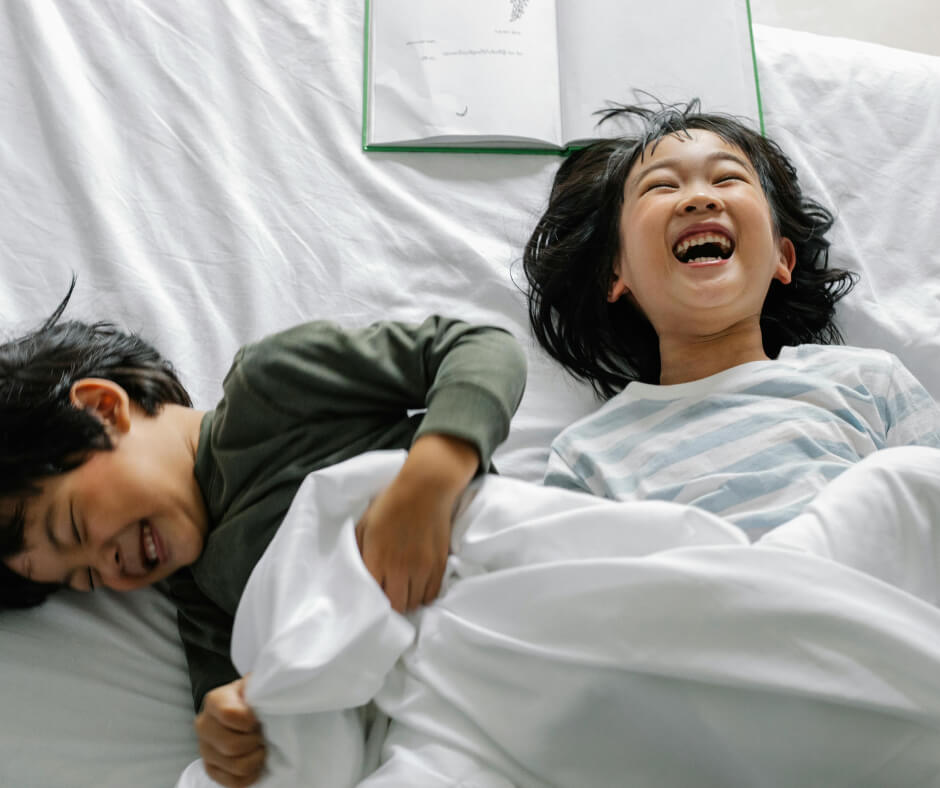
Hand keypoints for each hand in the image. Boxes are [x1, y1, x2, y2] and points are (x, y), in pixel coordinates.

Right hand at [194, 676, 264, 787]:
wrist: (243, 709)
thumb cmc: (252, 696)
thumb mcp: (256, 683)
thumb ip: (260, 685)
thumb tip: (271, 691)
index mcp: (214, 701)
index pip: (230, 714)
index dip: (250, 721)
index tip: (259, 719)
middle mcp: (204, 725)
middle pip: (231, 746)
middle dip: (255, 741)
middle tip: (264, 734)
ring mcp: (205, 749)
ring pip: (235, 766)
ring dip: (256, 759)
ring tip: (262, 747)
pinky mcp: (211, 768)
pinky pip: (233, 782)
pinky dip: (250, 776)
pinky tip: (256, 763)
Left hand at [355, 434, 478, 612]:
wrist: (425, 488)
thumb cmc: (390, 504)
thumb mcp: (364, 524)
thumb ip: (356, 551)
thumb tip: (352, 572)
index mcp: (377, 558)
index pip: (373, 596)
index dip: (372, 599)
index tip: (372, 596)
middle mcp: (400, 567)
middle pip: (396, 606)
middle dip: (391, 604)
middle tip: (389, 595)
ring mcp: (422, 568)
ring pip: (414, 603)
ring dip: (408, 600)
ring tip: (404, 590)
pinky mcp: (439, 565)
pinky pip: (432, 595)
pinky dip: (424, 595)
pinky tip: (418, 586)